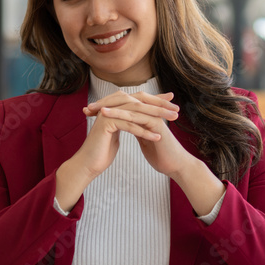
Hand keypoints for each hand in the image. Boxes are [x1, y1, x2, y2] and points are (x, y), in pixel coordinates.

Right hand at [54, 91, 179, 210]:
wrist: (87, 164)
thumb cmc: (102, 152)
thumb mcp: (118, 133)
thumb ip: (126, 123)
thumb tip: (136, 118)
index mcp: (114, 107)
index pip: (139, 100)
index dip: (156, 101)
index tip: (172, 103)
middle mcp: (111, 106)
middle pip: (139, 102)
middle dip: (160, 105)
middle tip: (176, 110)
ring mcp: (107, 113)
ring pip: (136, 112)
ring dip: (156, 116)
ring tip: (172, 121)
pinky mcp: (106, 123)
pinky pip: (130, 125)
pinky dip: (144, 132)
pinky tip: (158, 137)